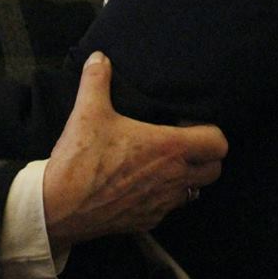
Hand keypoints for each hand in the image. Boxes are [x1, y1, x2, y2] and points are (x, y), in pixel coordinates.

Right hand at [42, 51, 227, 248]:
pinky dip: (164, 195)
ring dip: (186, 176)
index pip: (217, 142)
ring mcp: (162, 204)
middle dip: (204, 155)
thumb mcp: (88, 110)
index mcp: (169, 148)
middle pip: (214, 170)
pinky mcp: (147, 221)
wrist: (60, 207)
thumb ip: (97, 79)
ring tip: (162, 161)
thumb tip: (99, 57)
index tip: (185, 122)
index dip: (208, 130)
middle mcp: (174, 178)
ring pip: (194, 191)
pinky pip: (169, 207)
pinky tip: (140, 183)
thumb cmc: (81, 159)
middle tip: (180, 141)